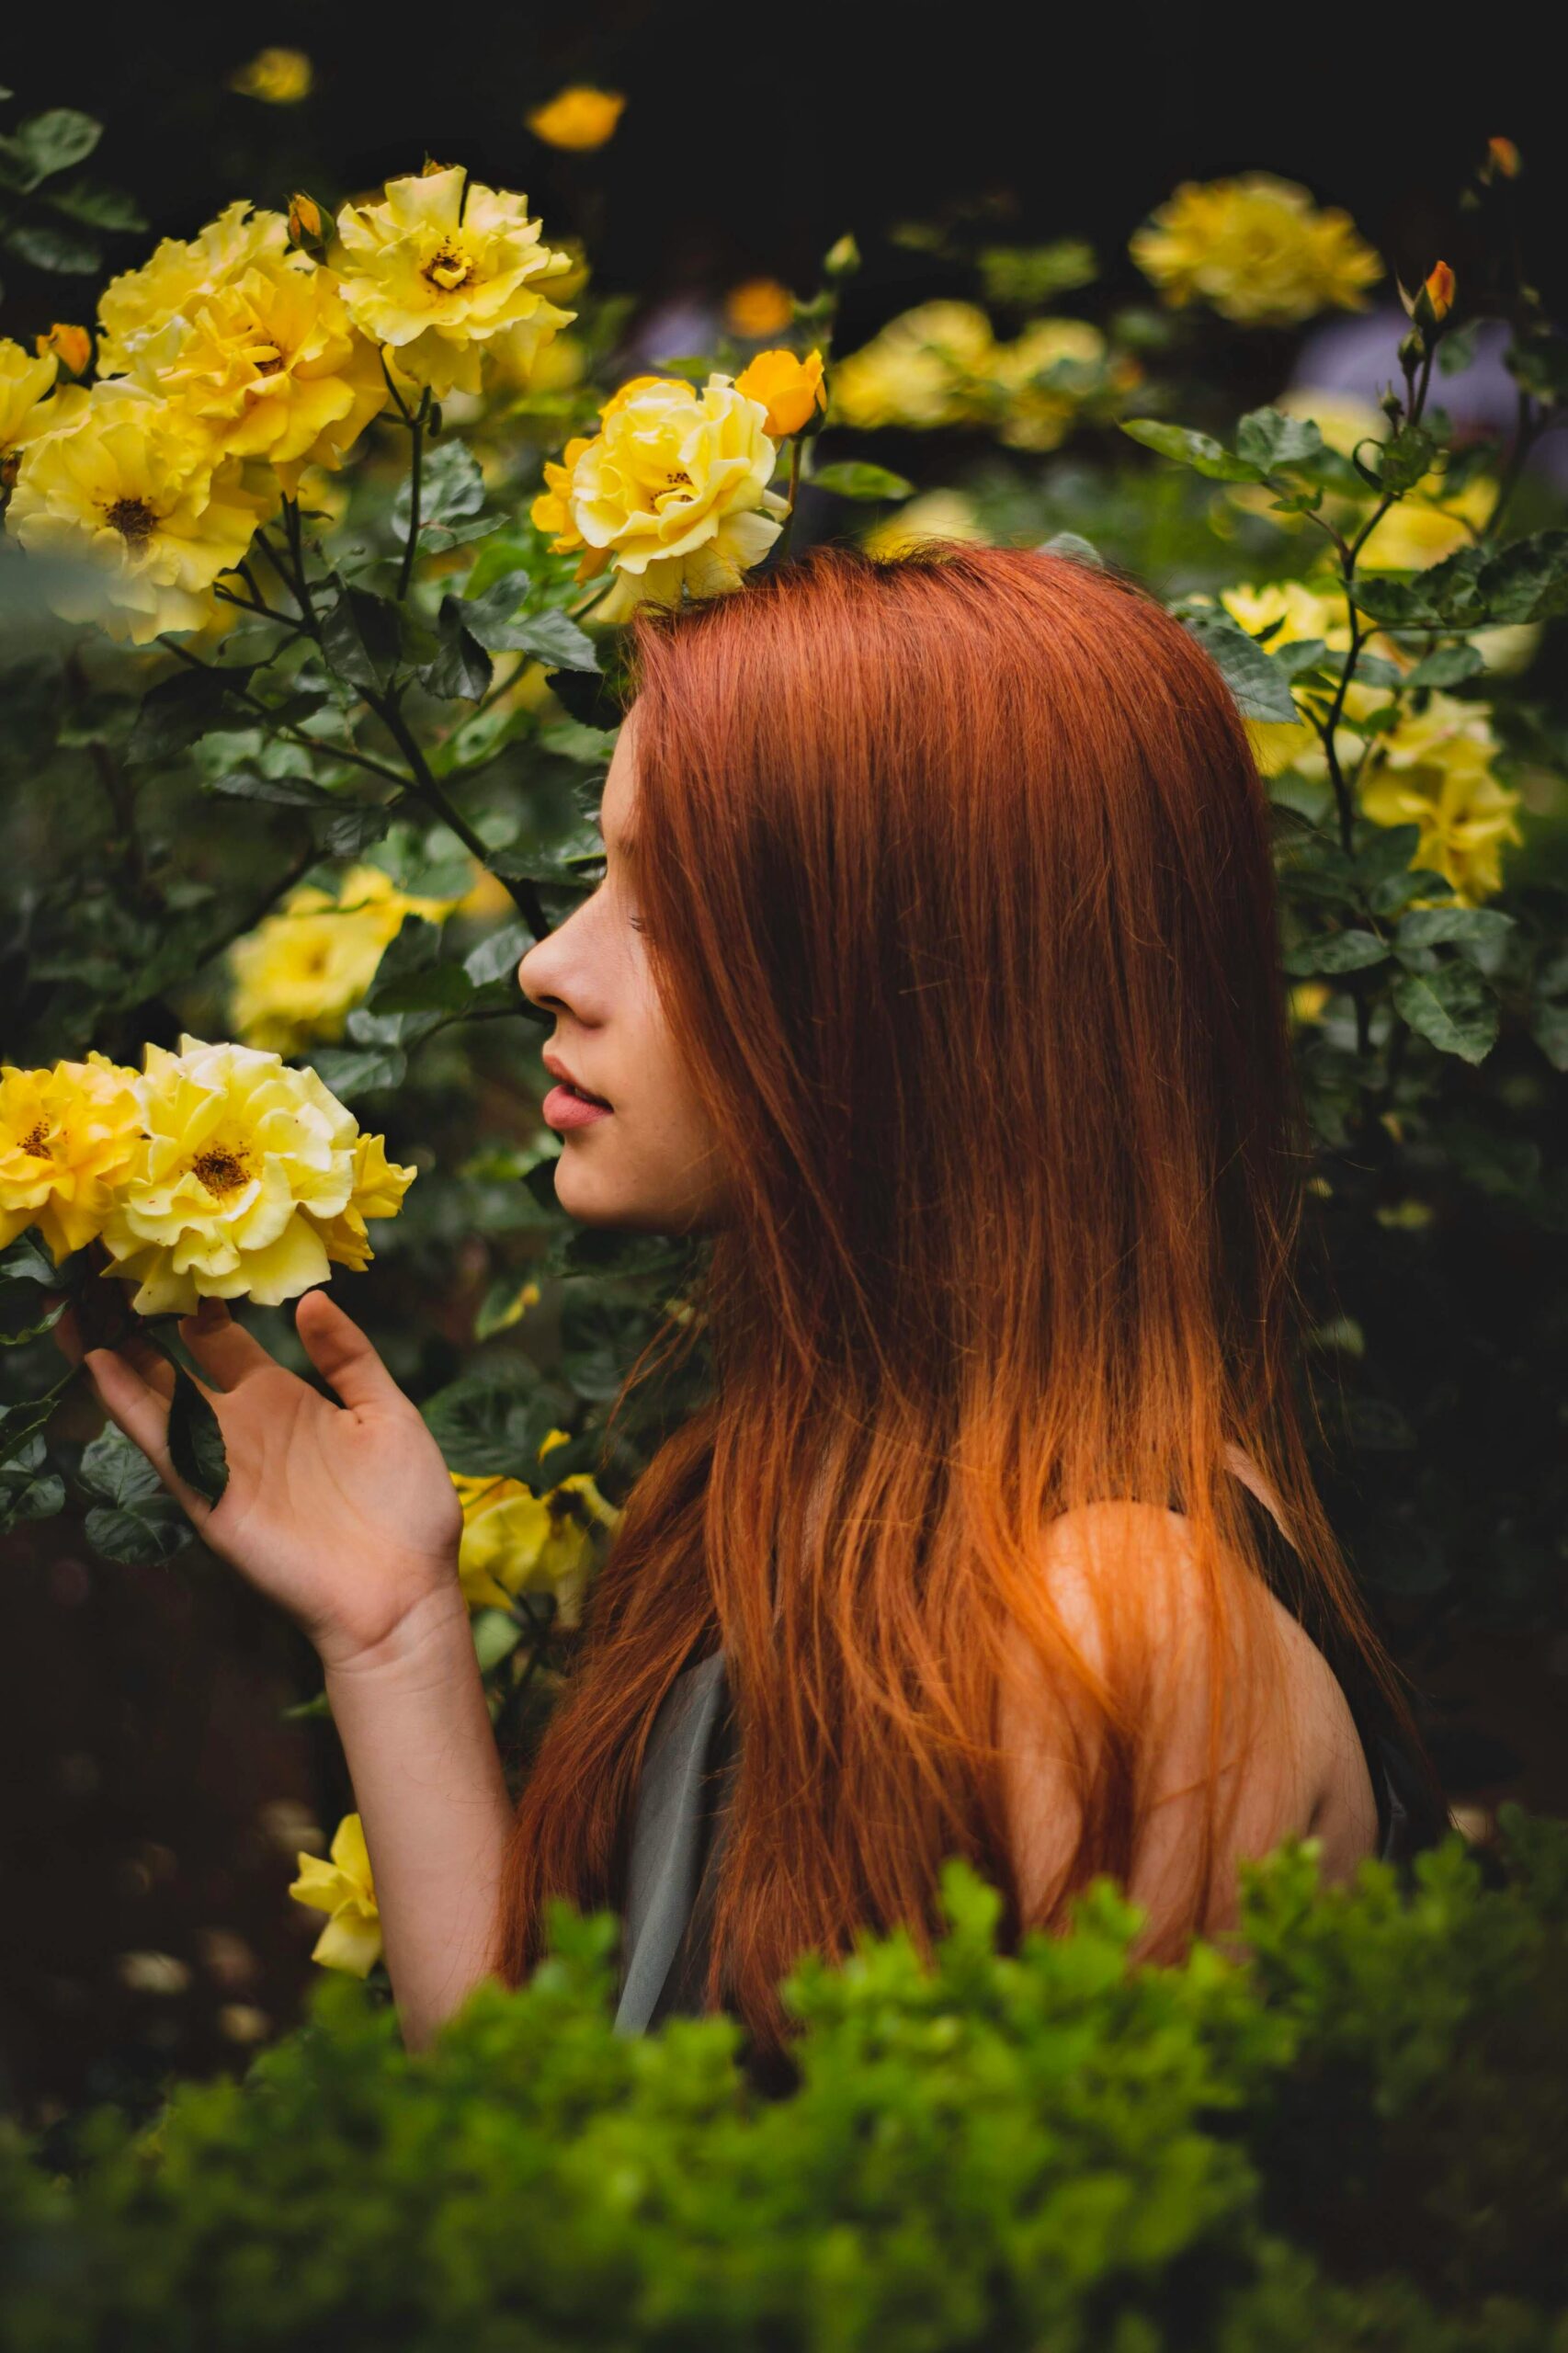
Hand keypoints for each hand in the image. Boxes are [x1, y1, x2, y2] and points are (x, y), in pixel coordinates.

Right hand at [55, 1288, 464, 1671]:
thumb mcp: (387, 1413)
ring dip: (114, 1358)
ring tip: (77, 1309)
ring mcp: (223, 1460)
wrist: (405, 1593)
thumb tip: (314, 1298)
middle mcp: (243, 1424)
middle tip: (103, 1274)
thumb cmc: (406, 1508)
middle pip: (173, 1364)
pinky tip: (101, 1367)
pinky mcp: (212, 1499)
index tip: (172, 1254)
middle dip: (138, 1325)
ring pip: (155, 1399)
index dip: (197, 1302)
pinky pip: (166, 1446)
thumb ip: (350, 1357)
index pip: (222, 1341)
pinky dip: (131, 1406)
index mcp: (284, 1398)